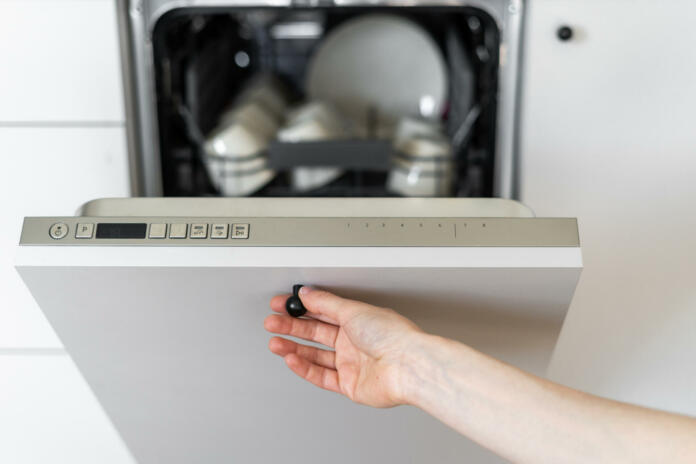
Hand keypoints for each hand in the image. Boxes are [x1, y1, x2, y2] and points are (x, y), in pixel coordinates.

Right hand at [264, 287, 422, 407]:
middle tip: (272, 322)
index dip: (300, 308)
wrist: (406, 366)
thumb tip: (307, 292)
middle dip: (292, 327)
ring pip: (315, 355)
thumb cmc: (392, 336)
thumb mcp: (353, 310)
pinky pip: (321, 376)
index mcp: (358, 320)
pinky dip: (305, 368)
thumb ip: (326, 303)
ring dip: (294, 347)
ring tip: (275, 342)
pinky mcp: (350, 384)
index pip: (322, 311)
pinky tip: (292, 359)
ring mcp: (352, 363)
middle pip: (316, 333)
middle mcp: (354, 341)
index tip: (281, 304)